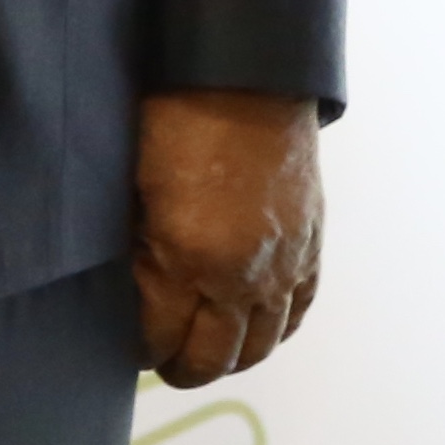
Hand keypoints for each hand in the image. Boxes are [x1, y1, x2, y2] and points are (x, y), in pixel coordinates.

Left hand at [134, 92, 325, 385]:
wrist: (249, 77)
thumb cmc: (176, 122)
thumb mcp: (134, 193)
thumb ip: (138, 255)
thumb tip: (136, 298)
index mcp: (190, 260)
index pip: (160, 341)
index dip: (141, 348)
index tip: (132, 340)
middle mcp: (243, 274)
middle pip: (213, 359)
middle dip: (182, 366)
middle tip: (164, 356)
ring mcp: (284, 262)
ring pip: (260, 346)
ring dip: (229, 357)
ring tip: (207, 349)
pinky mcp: (312, 243)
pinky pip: (299, 310)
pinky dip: (276, 329)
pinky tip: (255, 328)